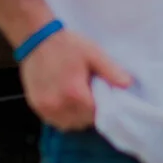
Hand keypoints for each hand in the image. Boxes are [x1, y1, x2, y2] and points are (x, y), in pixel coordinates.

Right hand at [16, 27, 134, 130]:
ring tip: (76, 99)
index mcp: (75, 94)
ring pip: (68, 125)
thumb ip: (111, 71)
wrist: (36, 38)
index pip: (96, 114)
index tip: (100, 95)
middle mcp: (58, 106)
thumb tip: (127, 85)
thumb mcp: (93, 54)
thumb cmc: (67, 45)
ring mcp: (45, 108)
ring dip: (75, 117)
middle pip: (82, 122)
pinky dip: (61, 116)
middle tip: (88, 95)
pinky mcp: (35, 106)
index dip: (101, 106)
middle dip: (89, 112)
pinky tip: (64, 101)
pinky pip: (53, 121)